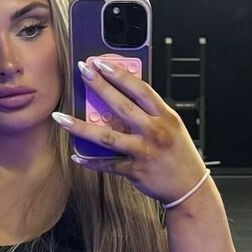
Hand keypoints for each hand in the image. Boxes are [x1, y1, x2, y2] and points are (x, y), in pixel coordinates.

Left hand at [54, 56, 206, 206]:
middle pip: (122, 106)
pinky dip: (91, 161)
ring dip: (81, 127)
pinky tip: (76, 155)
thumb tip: (122, 97)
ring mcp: (144, 152)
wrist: (191, 188)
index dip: (120, 75)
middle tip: (82, 72)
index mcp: (165, 117)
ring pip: (107, 137)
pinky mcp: (136, 171)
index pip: (140, 90)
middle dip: (100, 87)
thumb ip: (151, 113)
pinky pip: (108, 165)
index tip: (101, 63)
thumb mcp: (172, 127)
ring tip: (61, 118)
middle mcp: (155, 132)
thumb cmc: (179, 154)